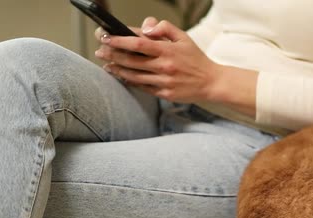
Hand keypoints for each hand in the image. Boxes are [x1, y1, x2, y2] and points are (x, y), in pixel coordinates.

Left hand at [94, 19, 220, 103]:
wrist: (212, 82)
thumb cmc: (195, 58)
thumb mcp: (184, 37)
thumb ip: (164, 28)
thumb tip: (146, 29)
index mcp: (168, 50)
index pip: (138, 43)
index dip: (119, 40)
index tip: (105, 36)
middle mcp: (165, 66)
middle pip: (131, 60)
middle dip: (112, 54)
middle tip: (100, 50)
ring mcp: (165, 82)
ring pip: (134, 75)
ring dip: (117, 69)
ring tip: (106, 64)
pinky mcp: (165, 94)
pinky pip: (143, 87)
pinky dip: (130, 81)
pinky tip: (121, 76)